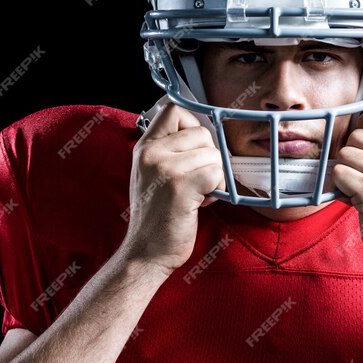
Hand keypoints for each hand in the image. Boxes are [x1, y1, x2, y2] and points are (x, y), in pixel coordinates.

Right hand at [121, 103, 223, 273]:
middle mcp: (152, 153)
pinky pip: (217, 173)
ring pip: (213, 154)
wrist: (145, 252)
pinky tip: (201, 202)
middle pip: (202, 133)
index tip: (195, 148)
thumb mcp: (153, 174)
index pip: (174, 110)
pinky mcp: (181, 185)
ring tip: (197, 194)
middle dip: (209, 157)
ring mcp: (165, 167)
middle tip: (197, 182)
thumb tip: (208, 135)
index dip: (193, 124)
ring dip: (215, 176)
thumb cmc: (156, 216)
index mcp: (144, 147)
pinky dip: (217, 189)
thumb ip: (172, 152)